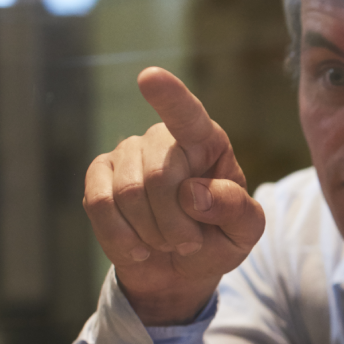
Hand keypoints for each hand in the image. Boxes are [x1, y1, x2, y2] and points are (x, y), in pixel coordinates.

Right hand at [82, 67, 264, 324]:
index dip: (170, 97)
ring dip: (151, 232)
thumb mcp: (244, 232)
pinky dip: (121, 236)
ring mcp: (127, 153)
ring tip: (166, 240)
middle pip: (158, 175)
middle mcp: (163, 138)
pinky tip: (138, 247)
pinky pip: (99, 204)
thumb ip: (235, 210)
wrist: (179, 267)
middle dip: (175, 223)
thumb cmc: (217, 240)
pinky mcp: (99, 176)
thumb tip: (195, 194)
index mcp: (207, 141)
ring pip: (127, 193)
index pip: (188, 115)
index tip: (149, 77)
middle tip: (188, 242)